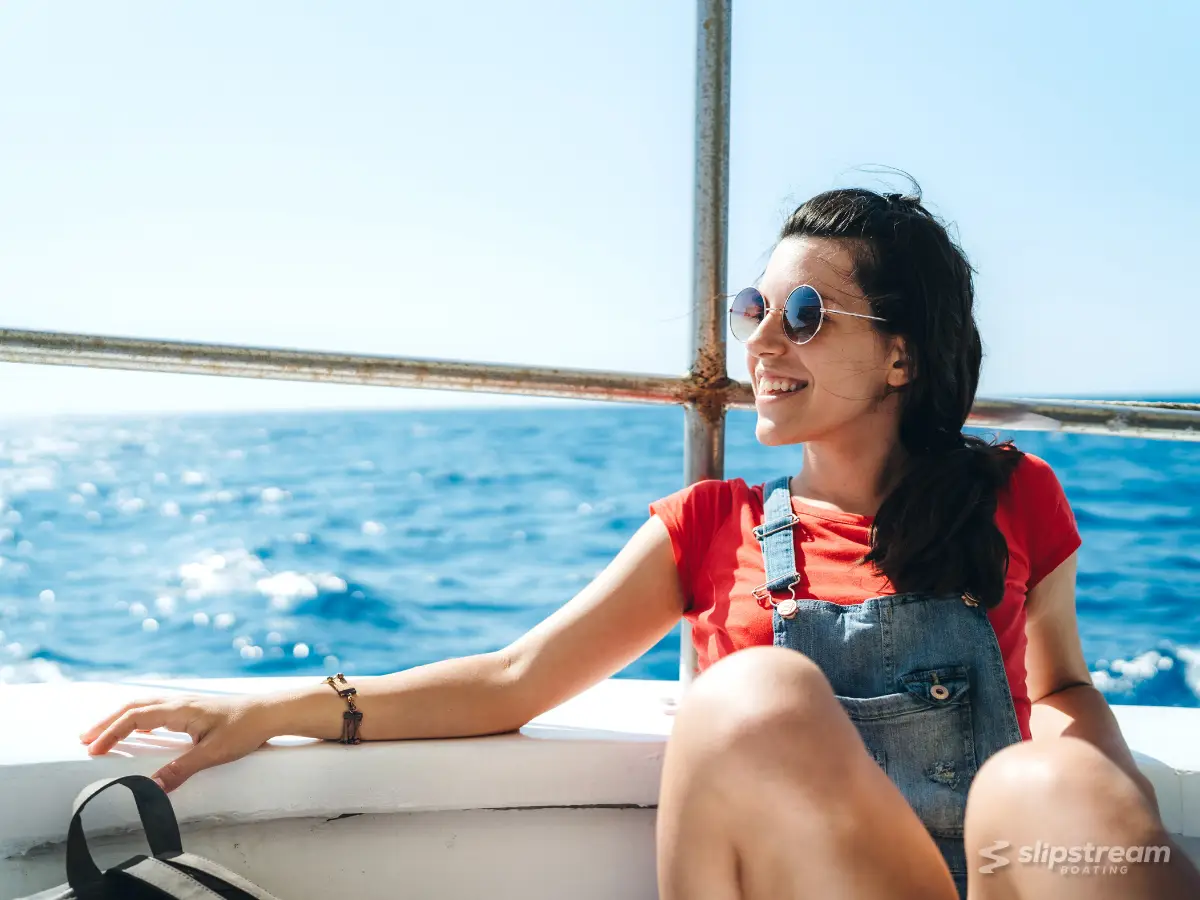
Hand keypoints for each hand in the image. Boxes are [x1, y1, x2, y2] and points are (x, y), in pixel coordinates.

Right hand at [79, 694, 274, 792]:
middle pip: (133, 708)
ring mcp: (186, 704)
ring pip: (144, 706)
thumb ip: (181, 770)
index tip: (93, 749)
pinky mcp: (194, 709)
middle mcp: (179, 702)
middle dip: (107, 723)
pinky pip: (157, 709)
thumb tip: (151, 787)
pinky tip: (137, 728)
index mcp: (179, 710)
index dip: (111, 733)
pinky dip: (138, 716)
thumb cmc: (246, 728)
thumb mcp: (213, 753)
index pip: (135, 718)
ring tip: (102, 733)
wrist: (271, 712)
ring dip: (121, 718)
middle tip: (84, 739)